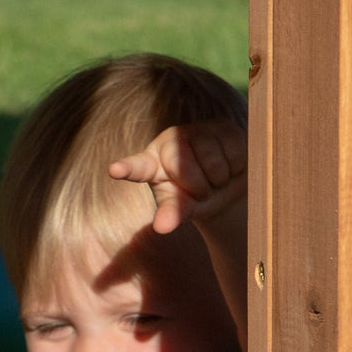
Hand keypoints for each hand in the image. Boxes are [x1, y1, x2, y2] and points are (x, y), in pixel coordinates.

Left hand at [109, 119, 246, 233]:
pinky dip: (235, 166)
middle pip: (185, 168)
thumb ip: (170, 215)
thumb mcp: (181, 209)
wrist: (226, 188)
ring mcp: (195, 130)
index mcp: (151, 164)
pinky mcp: (221, 125)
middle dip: (199, 187)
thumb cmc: (194, 199)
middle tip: (202, 189)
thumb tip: (162, 227)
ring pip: (213, 159)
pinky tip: (230, 165)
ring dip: (219, 178)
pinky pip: (233, 150)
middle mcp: (170, 141)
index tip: (115, 170)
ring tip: (217, 177)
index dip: (127, 168)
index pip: (138, 168)